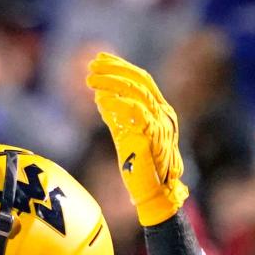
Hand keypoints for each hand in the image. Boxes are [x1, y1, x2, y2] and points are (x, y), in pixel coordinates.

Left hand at [86, 51, 187, 225]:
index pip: (142, 80)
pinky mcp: (151, 139)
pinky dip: (117, 104)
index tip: (100, 59)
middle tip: (92, 65)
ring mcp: (160, 125)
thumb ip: (117, 117)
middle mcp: (163, 115)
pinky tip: (100, 99)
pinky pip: (135, 113)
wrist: (153, 195)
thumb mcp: (127, 136)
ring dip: (111, 83)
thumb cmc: (140, 169)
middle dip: (114, 69)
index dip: (121, 67)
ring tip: (90, 79)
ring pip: (136, 93)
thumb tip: (101, 97)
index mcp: (161, 111)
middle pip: (139, 81)